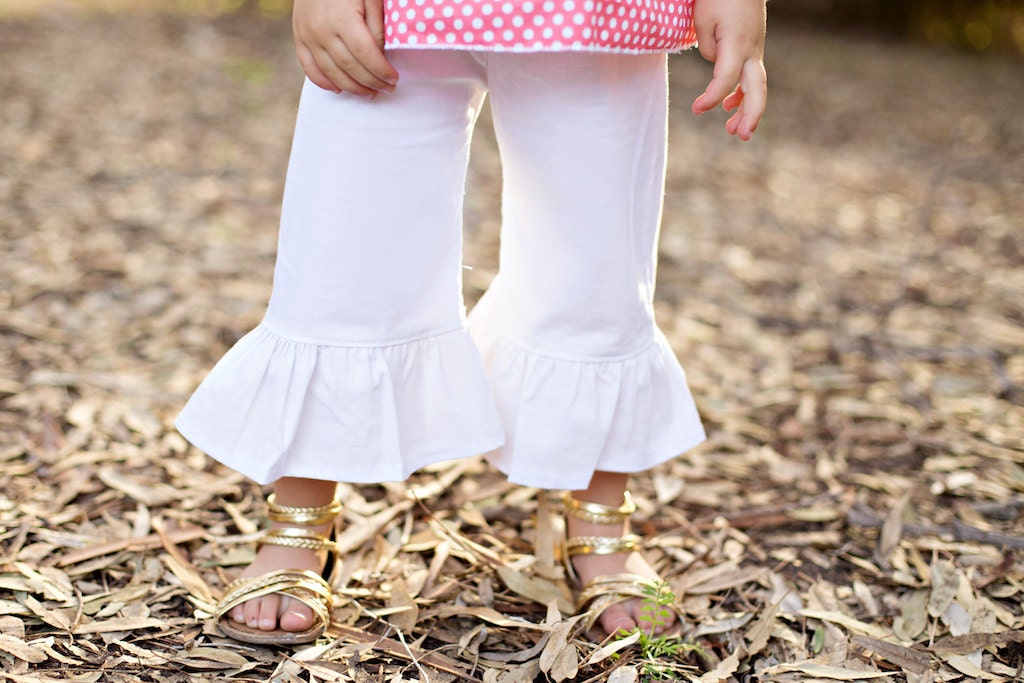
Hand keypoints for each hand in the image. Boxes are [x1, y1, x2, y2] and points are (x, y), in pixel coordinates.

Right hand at [293, 0, 398, 97]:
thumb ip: (376, 26)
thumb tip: (380, 56)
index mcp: (342, 18)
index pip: (365, 54)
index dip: (380, 71)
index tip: (393, 79)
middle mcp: (322, 30)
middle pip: (349, 67)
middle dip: (371, 82)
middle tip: (387, 89)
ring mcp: (308, 35)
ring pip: (331, 72)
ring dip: (352, 87)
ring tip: (370, 93)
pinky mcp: (298, 37)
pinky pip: (308, 67)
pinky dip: (323, 82)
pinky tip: (339, 89)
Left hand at [691, 0, 766, 140]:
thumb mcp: (703, 19)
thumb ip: (708, 48)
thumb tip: (716, 66)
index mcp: (737, 43)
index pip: (725, 79)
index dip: (711, 98)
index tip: (696, 110)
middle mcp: (751, 50)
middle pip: (756, 88)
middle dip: (750, 115)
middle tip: (740, 136)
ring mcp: (755, 49)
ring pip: (756, 86)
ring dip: (747, 110)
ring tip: (733, 131)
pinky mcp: (753, 48)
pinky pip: (750, 76)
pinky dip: (742, 93)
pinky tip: (729, 108)